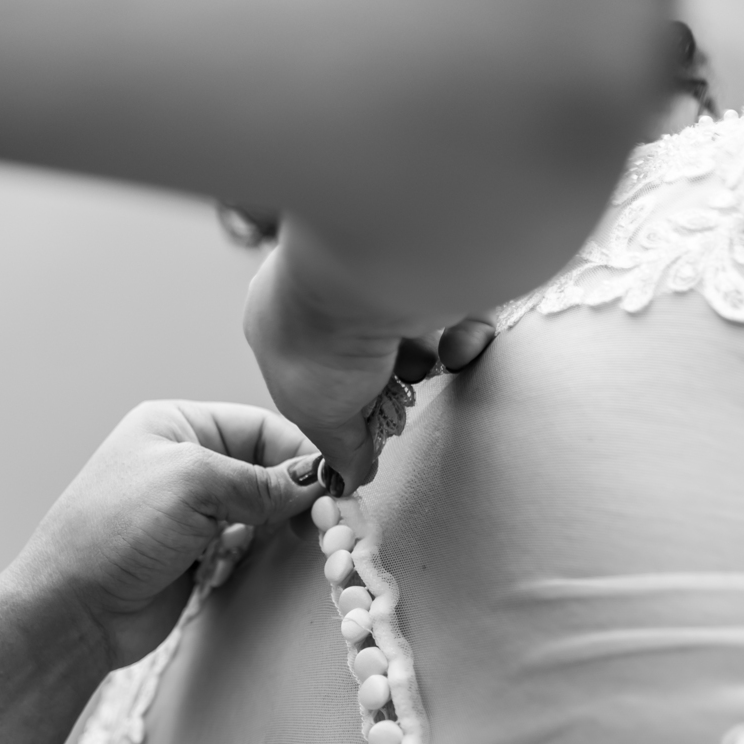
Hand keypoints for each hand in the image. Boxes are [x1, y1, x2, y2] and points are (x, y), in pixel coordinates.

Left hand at [13, 400, 318, 675]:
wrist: (74, 610)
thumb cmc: (116, 531)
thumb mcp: (193, 484)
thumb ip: (259, 482)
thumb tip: (317, 483)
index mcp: (176, 424)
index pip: (259, 426)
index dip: (300, 452)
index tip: (335, 483)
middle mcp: (185, 462)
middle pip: (264, 465)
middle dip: (297, 489)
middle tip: (328, 517)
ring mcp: (190, 510)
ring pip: (259, 507)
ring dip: (284, 521)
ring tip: (309, 538)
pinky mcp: (196, 554)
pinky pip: (246, 542)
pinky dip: (265, 546)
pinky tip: (276, 554)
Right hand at [244, 238, 496, 492]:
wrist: (369, 273)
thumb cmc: (318, 338)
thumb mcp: (315, 415)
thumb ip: (339, 449)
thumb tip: (352, 478)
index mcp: (280, 319)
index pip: (316, 374)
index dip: (342, 408)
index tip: (362, 431)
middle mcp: (328, 288)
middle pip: (368, 356)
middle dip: (385, 385)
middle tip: (392, 399)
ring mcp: (382, 272)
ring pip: (416, 335)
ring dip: (424, 362)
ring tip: (419, 365)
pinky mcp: (436, 265)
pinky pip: (460, 312)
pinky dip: (463, 338)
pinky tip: (454, 347)